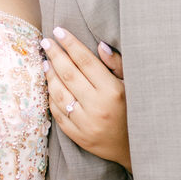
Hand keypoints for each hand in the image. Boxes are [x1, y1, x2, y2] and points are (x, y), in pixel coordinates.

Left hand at [42, 28, 129, 170]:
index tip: (59, 31)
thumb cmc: (134, 111)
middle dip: (55, 54)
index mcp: (112, 91)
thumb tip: (99, 45)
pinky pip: (58, 113)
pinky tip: (50, 85)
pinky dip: (51, 97)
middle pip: (69, 74)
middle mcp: (97, 107)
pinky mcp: (78, 136)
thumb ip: (117, 65)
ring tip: (46, 61)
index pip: (85, 61)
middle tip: (46, 41)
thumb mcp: (132, 85)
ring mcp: (85, 123)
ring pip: (60, 93)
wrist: (134, 148)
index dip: (71, 44)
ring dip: (50, 75)